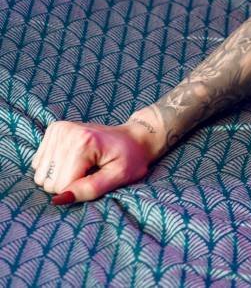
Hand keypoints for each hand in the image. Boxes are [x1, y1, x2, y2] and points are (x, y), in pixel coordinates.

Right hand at [31, 121, 154, 203]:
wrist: (133, 138)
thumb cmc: (130, 159)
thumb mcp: (119, 177)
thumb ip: (90, 189)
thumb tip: (59, 199)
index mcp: (84, 142)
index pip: (62, 185)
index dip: (79, 188)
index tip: (97, 176)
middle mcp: (67, 132)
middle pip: (48, 181)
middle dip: (69, 183)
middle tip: (91, 170)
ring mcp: (58, 129)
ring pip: (41, 175)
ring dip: (61, 175)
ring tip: (84, 164)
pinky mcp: (54, 130)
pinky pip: (39, 164)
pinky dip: (55, 166)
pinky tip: (74, 158)